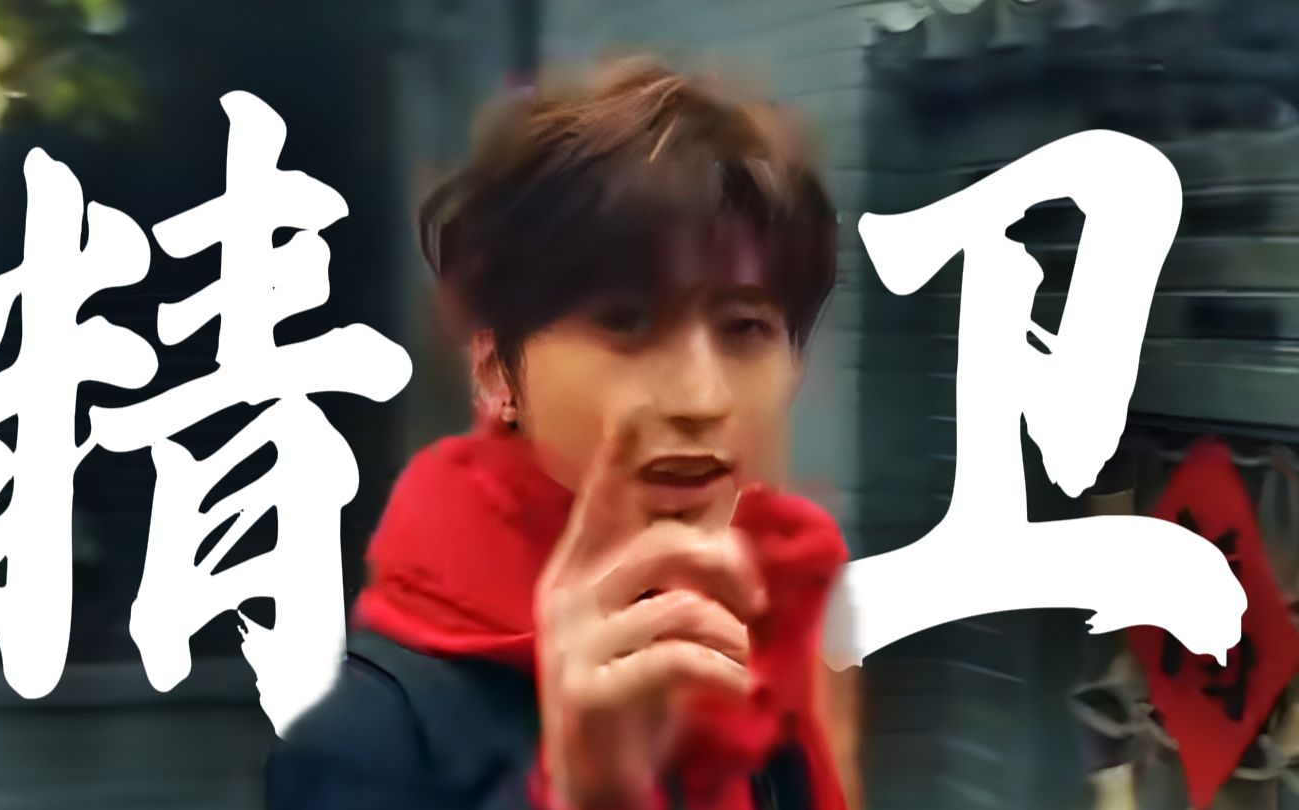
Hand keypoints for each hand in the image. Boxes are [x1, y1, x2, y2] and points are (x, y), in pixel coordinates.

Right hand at [534, 412, 767, 808]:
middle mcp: (568, 595)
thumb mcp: (653, 623)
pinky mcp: (589, 688)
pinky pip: (675, 659)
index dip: (621, 454)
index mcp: (579, 570)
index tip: (637, 404)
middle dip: (729, 566)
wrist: (594, 777)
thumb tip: (726, 511)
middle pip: (664, 545)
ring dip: (730, 636)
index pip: (601, 499)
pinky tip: (733, 689)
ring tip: (737, 662)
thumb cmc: (632, 692)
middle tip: (754, 603)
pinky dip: (721, 672)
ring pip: (678, 606)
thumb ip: (677, 573)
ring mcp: (574, 642)